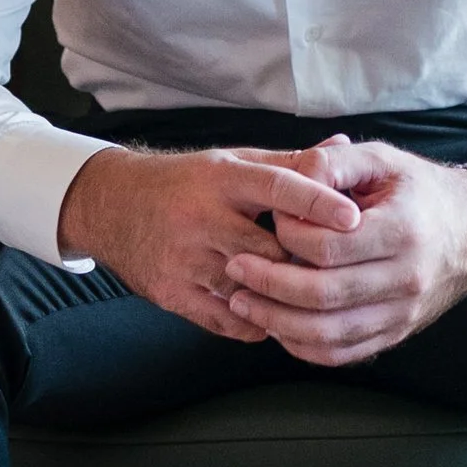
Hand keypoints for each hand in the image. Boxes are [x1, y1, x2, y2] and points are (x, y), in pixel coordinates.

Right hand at [57, 145, 363, 339]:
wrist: (113, 206)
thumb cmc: (188, 183)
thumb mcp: (233, 162)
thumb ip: (290, 162)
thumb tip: (342, 145)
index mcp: (221, 178)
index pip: (276, 187)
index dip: (317, 203)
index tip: (353, 218)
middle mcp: (200, 217)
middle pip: (268, 249)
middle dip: (303, 262)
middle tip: (336, 270)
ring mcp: (182, 258)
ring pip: (249, 289)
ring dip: (281, 297)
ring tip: (309, 298)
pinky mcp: (170, 292)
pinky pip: (226, 320)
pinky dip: (254, 321)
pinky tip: (269, 313)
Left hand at [219, 139, 466, 368]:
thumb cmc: (421, 190)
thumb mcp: (382, 158)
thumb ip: (333, 162)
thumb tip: (291, 178)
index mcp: (402, 231)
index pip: (327, 247)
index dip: (287, 237)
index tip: (268, 222)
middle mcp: (406, 278)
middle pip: (322, 296)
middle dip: (268, 286)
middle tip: (235, 269)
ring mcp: (403, 312)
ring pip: (329, 334)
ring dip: (277, 323)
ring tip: (243, 303)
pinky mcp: (398, 332)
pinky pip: (344, 353)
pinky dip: (304, 347)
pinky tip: (277, 327)